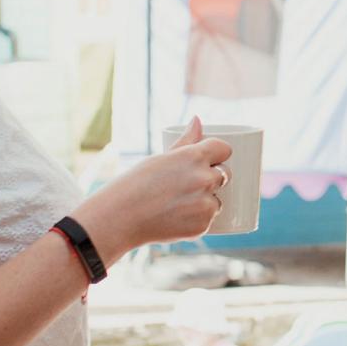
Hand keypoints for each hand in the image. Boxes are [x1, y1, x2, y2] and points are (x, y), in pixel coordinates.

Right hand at [73, 117, 230, 256]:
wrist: (121, 217)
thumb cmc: (136, 183)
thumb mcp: (160, 158)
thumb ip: (185, 141)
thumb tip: (198, 119)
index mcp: (194, 156)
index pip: (224, 149)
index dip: (218, 154)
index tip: (211, 159)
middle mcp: (204, 179)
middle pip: (225, 174)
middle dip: (213, 178)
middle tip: (189, 184)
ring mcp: (205, 204)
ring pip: (217, 200)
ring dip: (206, 201)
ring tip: (179, 204)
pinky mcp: (202, 225)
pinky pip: (208, 219)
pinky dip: (197, 219)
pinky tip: (177, 218)